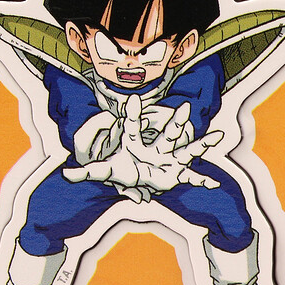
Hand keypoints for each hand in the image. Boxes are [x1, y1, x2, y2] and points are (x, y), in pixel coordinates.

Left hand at [63, 97, 222, 196]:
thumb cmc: (122, 168)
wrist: (137, 176)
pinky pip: (190, 178)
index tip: (134, 99)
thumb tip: (66, 174)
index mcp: (136, 143)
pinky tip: (214, 185)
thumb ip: (86, 171)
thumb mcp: (103, 170)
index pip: (133, 126)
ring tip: (219, 136)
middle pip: (168, 134)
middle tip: (186, 107)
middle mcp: (156, 148)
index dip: (133, 114)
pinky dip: (202, 182)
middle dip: (177, 122)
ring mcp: (169, 160)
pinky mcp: (175, 174)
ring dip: (203, 144)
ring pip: (187, 150)